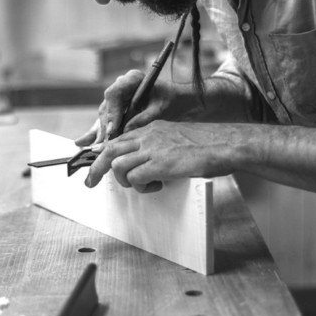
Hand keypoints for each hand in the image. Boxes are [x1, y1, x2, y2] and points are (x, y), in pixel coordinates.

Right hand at [75, 70, 184, 146]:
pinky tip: (81, 143)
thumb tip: (127, 131)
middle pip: (106, 107)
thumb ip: (144, 117)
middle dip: (104, 128)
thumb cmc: (170, 100)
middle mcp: (120, 87)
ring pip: (103, 116)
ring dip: (100, 133)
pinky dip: (95, 133)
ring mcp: (116, 99)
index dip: (111, 113)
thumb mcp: (161, 108)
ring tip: (97, 148)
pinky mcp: (115, 110)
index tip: (111, 130)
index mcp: (132, 79)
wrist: (175, 101)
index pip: (114, 93)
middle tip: (104, 144)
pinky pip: (103, 122)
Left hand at [85, 121, 236, 191]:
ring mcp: (154, 148)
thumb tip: (146, 163)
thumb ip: (158, 147)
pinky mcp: (161, 163)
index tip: (95, 164)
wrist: (225, 144)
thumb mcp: (176, 139)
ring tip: (142, 185)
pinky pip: (136, 178)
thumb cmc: (207, 144)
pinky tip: (156, 186)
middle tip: (90, 183)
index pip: (118, 140)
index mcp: (152, 129)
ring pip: (119, 165)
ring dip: (126, 181)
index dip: (103, 154)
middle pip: (110, 151)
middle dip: (96, 168)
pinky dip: (142, 187)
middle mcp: (148, 136)